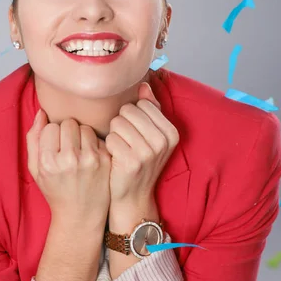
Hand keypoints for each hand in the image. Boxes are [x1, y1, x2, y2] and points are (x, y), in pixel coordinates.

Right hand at [26, 110, 111, 225]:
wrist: (80, 216)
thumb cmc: (55, 190)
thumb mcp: (35, 169)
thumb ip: (33, 139)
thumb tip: (41, 113)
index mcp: (48, 162)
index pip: (50, 127)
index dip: (52, 135)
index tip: (54, 147)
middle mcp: (69, 160)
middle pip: (68, 123)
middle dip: (67, 132)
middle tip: (67, 147)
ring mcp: (90, 160)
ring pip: (84, 127)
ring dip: (81, 135)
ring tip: (79, 151)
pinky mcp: (105, 161)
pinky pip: (98, 137)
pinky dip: (94, 144)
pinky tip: (90, 157)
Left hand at [105, 82, 179, 203]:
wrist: (134, 196)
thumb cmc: (140, 160)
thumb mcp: (151, 135)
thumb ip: (150, 108)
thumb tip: (143, 84)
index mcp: (171, 132)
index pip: (142, 104)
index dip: (133, 116)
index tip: (137, 133)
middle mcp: (163, 141)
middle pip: (128, 111)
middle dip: (122, 123)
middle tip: (127, 142)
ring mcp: (148, 152)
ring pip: (117, 123)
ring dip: (115, 135)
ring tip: (122, 149)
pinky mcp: (131, 162)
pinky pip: (111, 138)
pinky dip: (109, 147)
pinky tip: (116, 158)